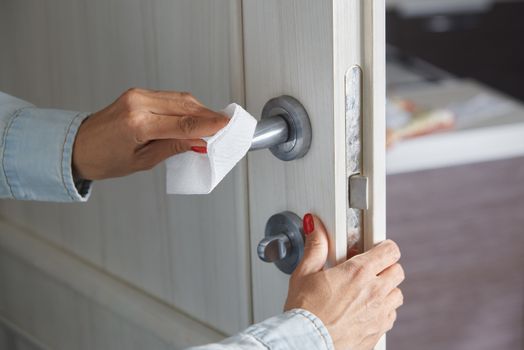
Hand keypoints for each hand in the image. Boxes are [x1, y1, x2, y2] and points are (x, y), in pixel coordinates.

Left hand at [72, 88, 228, 179]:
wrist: (78, 146)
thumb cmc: (104, 158)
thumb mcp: (143, 161)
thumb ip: (174, 147)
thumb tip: (199, 141)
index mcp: (138, 123)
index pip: (183, 123)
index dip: (208, 124)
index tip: (226, 126)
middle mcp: (138, 103)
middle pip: (185, 106)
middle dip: (208, 115)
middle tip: (225, 125)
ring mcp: (137, 95)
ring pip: (180, 99)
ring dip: (199, 110)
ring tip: (213, 123)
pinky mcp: (137, 93)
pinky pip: (169, 97)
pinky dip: (185, 106)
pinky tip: (195, 115)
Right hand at [284, 214, 403, 349]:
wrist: (307, 344)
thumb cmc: (304, 312)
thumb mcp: (304, 273)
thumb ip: (315, 247)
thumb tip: (316, 228)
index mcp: (358, 272)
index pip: (390, 250)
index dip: (384, 247)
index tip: (376, 248)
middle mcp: (374, 291)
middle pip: (398, 270)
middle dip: (385, 267)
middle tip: (368, 269)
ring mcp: (379, 313)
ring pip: (397, 294)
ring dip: (386, 289)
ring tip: (366, 290)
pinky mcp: (378, 331)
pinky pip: (391, 316)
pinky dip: (382, 310)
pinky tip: (364, 309)